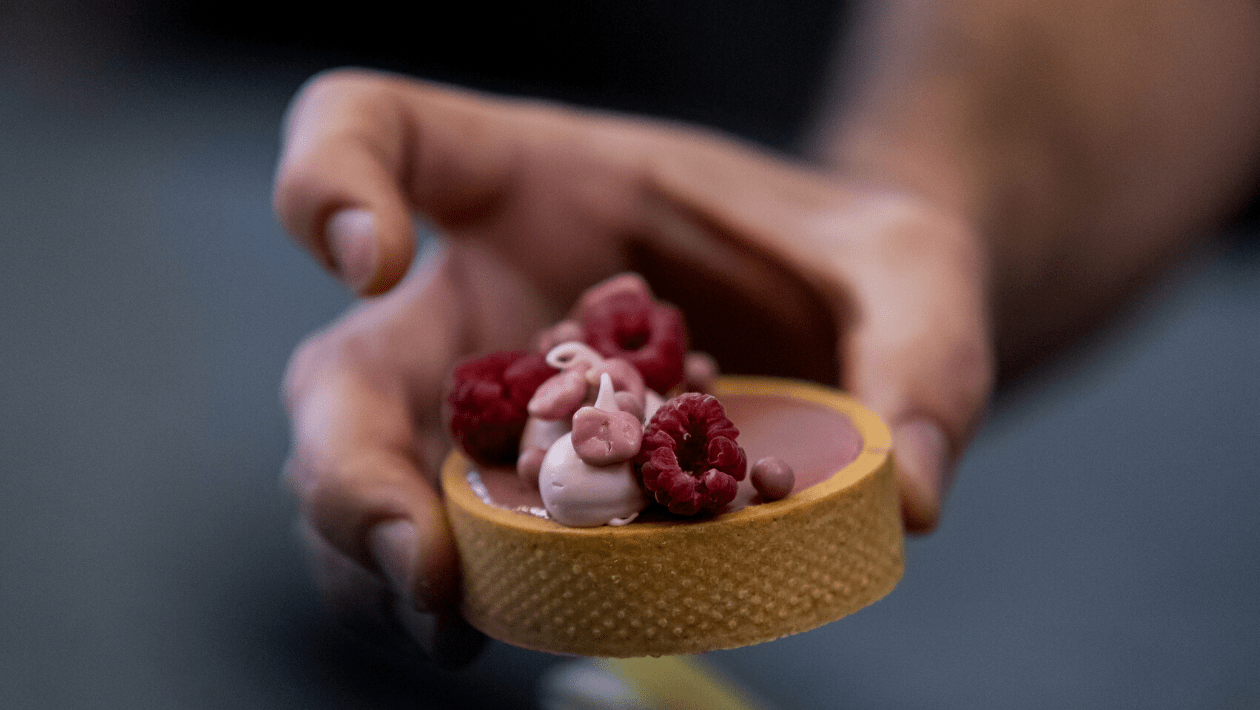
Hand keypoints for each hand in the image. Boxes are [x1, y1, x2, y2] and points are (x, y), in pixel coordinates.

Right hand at [274, 69, 993, 662]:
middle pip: (344, 365)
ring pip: (369, 479)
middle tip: (417, 551)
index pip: (375, 127)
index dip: (329, 179)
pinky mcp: (521, 489)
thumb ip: (923, 351)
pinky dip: (452, 593)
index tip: (374, 261)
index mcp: (532, 183)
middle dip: (348, 463)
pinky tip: (496, 634)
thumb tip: (904, 498)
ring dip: (378, 559)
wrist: (847, 330)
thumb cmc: (852, 263)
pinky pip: (449, 544)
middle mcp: (482, 295)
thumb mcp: (911, 269)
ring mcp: (488, 404)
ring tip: (450, 625)